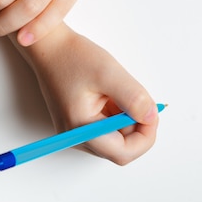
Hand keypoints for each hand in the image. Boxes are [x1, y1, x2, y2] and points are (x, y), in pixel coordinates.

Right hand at [18, 23, 159, 164]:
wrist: (49, 47)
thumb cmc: (72, 57)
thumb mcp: (109, 73)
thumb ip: (133, 98)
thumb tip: (151, 117)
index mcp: (80, 128)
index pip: (122, 153)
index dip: (145, 137)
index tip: (152, 113)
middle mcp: (75, 137)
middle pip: (120, 149)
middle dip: (137, 127)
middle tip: (140, 100)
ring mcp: (76, 133)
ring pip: (116, 139)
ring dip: (127, 120)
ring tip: (118, 93)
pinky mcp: (78, 125)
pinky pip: (107, 130)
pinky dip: (118, 115)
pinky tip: (111, 95)